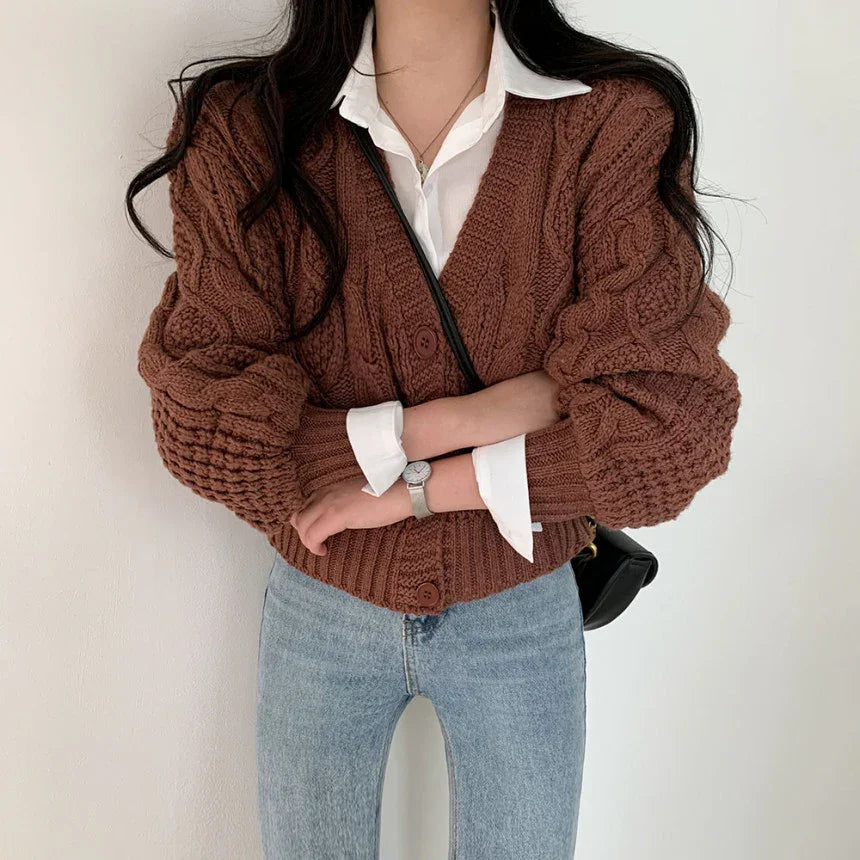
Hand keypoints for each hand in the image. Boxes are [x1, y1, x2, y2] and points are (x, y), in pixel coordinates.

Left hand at [289, 476, 411, 555]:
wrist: (400, 491)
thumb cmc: (386, 496)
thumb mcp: (356, 497)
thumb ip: (343, 504)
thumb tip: (339, 519)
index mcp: (330, 489)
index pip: (304, 506)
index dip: (306, 524)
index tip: (316, 535)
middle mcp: (325, 493)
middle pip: (298, 516)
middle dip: (303, 534)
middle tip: (317, 544)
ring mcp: (329, 503)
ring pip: (302, 526)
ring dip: (308, 541)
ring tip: (320, 548)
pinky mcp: (336, 515)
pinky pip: (312, 535)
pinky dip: (314, 546)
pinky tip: (324, 551)